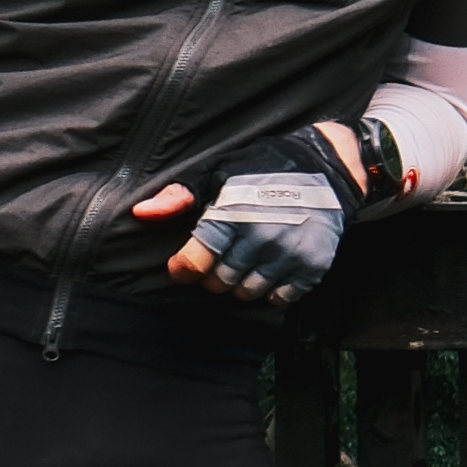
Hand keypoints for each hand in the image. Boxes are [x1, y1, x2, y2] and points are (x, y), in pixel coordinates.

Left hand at [143, 117, 387, 305]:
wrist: (326, 168)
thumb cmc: (263, 169)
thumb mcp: (218, 172)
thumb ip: (179, 195)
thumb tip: (140, 214)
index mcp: (233, 213)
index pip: (196, 262)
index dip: (183, 269)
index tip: (183, 266)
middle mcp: (261, 237)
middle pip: (219, 282)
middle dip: (213, 275)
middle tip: (221, 258)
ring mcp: (289, 254)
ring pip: (248, 293)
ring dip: (241, 284)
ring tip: (246, 262)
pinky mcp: (313, 266)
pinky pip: (280, 299)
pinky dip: (272, 291)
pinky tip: (271, 269)